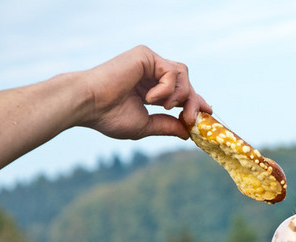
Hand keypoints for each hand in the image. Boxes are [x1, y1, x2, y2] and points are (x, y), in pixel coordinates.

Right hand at [78, 45, 211, 139]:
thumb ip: (167, 126)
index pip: (179, 90)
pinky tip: (149, 97)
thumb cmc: (109, 116)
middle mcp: (150, 71)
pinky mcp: (145, 55)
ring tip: (162, 106)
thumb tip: (188, 132)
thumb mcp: (145, 125)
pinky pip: (171, 72)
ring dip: (178, 95)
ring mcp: (148, 61)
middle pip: (185, 81)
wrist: (88, 105)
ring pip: (182, 74)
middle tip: (189, 118)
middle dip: (192, 101)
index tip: (207, 112)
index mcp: (149, 86)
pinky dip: (166, 89)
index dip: (194, 100)